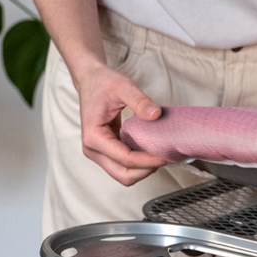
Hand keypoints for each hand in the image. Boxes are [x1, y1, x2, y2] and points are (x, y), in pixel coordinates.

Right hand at [73, 63, 165, 184]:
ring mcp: (98, 153)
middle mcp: (92, 149)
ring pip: (124, 174)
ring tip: (159, 154)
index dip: (148, 160)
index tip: (166, 155)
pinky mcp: (105, 152)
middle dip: (146, 170)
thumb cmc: (102, 83)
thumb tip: (156, 115)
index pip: (125, 159)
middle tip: (165, 157)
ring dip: (143, 169)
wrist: (90, 81)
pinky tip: (150, 151)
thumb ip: (140, 101)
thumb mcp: (123, 87)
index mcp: (93, 136)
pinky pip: (123, 166)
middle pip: (124, 175)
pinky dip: (138, 164)